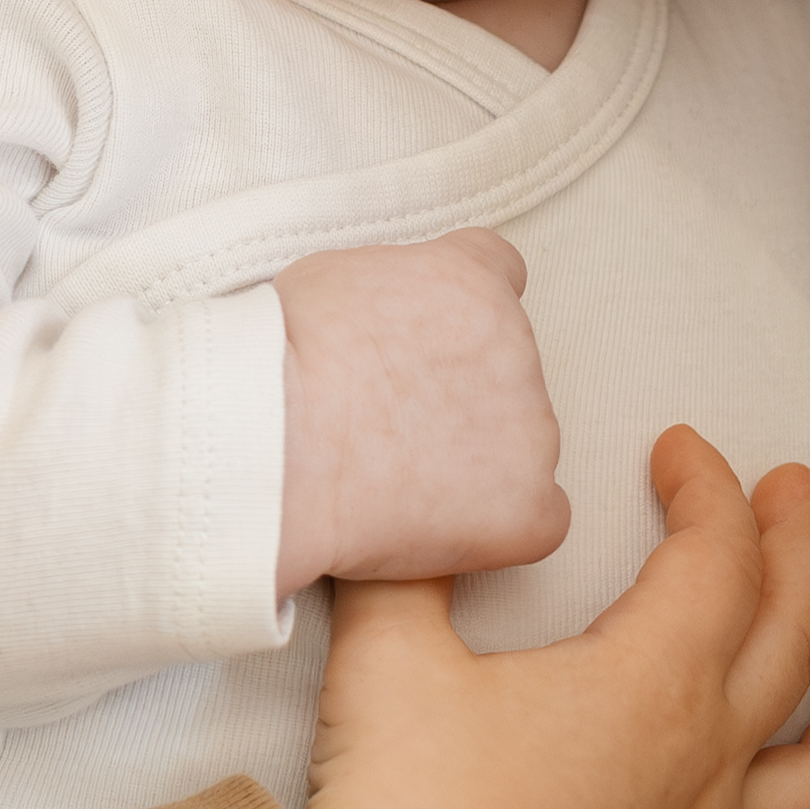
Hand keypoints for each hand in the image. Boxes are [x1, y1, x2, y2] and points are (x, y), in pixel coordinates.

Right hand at [273, 228, 569, 598]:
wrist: (271, 442)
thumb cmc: (272, 365)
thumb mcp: (331, 282)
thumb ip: (388, 298)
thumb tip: (383, 331)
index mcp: (470, 279)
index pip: (499, 277)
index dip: (458, 324)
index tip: (425, 353)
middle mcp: (516, 345)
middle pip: (505, 373)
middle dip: (457, 401)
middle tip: (384, 431)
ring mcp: (531, 429)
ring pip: (518, 449)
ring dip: (470, 466)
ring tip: (387, 483)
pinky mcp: (527, 508)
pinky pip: (538, 522)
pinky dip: (494, 531)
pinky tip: (433, 530)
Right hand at [301, 425, 809, 808]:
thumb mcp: (386, 650)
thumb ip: (414, 560)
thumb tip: (426, 510)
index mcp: (651, 683)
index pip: (717, 556)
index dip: (708, 488)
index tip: (680, 451)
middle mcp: (702, 769)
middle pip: (796, 639)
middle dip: (804, 550)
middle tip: (796, 496)